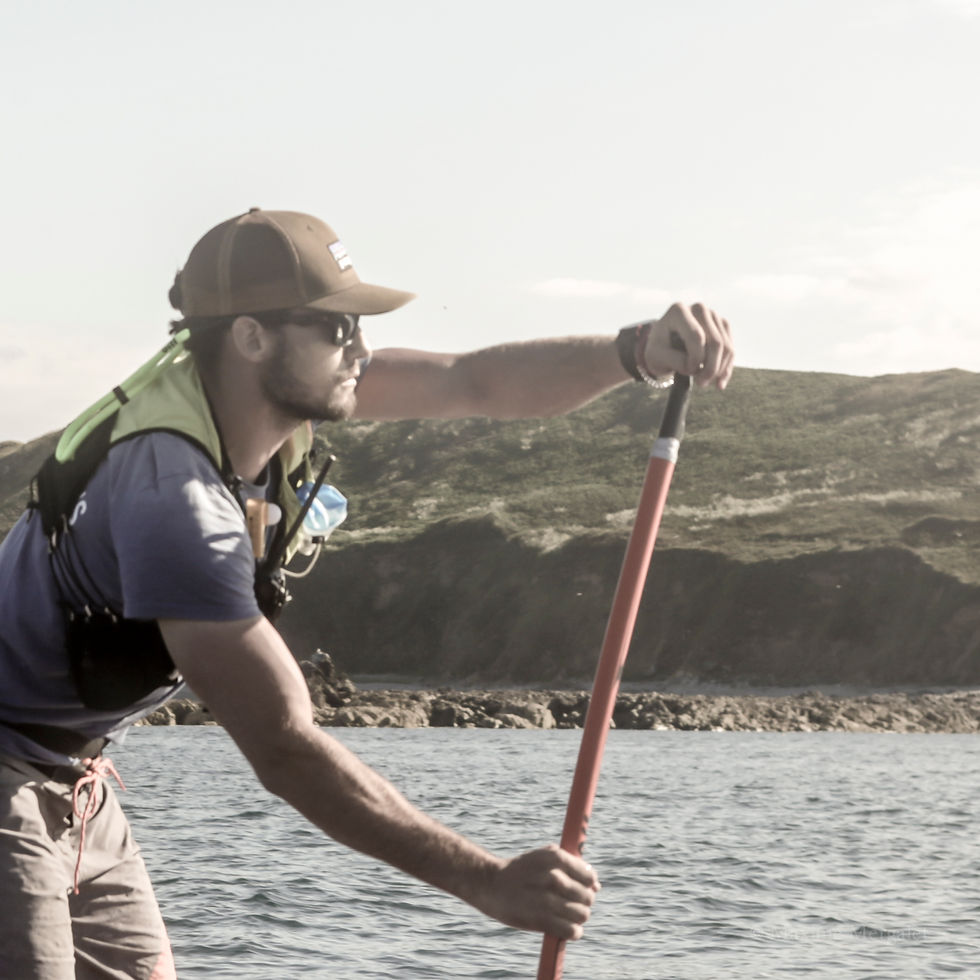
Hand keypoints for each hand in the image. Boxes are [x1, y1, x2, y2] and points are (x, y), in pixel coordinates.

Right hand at [467, 844, 599, 938]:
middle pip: (588, 897)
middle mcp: (554, 877)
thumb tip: (597, 885)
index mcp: (556, 858)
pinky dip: (572, 932)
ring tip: (564, 915)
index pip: (589, 877)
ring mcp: (548, 899)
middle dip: (582, 902)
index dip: (587, 885)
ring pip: (582, 915)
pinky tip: (563, 927)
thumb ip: (572, 865)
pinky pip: (572, 931)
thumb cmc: (522, 869)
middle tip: (568, 903)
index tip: (578, 889)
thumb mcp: (545, 856)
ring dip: (576, 918)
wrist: (492, 884)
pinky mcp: (542, 920)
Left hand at [642, 302, 733, 389]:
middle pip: (715, 342)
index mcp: (678, 311)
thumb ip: (674, 360)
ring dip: (718, 370)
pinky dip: (726, 368)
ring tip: (705, 382)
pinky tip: (719, 383)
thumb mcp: (656, 357)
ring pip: (726, 347)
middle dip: (710, 368)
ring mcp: (713, 315)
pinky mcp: (723, 326)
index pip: (696, 336)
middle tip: (701, 383)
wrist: (664, 345)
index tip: (688, 372)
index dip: (695, 359)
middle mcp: (698, 308)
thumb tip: (696, 367)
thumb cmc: (658, 350)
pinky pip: (731, 350)